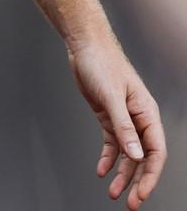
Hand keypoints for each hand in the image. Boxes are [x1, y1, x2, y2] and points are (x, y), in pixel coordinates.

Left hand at [67, 39, 166, 208]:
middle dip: (138, 181)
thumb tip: (136, 156)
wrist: (85, 45)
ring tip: (113, 193)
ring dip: (121, 174)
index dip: (150, 175)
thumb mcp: (112, 96)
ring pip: (127, 154)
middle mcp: (138, 118)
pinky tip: (101, 171)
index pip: (156, 151)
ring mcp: (123, 118)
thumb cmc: (102, 63)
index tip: (141, 194)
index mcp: (147, 112)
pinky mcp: (108, 116)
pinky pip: (112, 143)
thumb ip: (124, 127)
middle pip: (143, 156)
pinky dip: (108, 158)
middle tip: (129, 203)